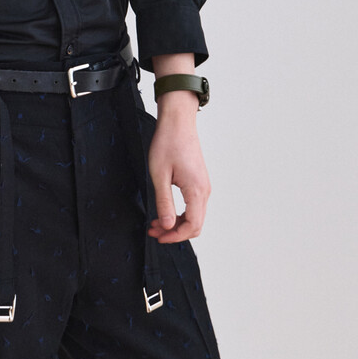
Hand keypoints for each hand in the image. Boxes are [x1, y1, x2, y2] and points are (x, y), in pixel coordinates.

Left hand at [146, 92, 209, 242]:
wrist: (178, 122)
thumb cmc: (167, 143)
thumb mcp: (159, 175)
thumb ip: (164, 202)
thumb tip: (168, 226)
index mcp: (196, 190)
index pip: (192, 226)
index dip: (175, 236)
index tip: (158, 236)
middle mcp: (204, 190)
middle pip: (195, 224)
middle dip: (174, 232)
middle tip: (153, 230)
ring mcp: (203, 186)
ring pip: (195, 216)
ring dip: (176, 223)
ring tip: (155, 222)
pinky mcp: (199, 182)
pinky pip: (194, 206)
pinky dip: (180, 213)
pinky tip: (165, 211)